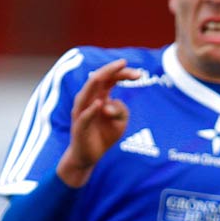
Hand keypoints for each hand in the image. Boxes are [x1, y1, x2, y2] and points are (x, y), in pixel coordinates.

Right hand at [56, 59, 140, 187]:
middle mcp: (88, 100)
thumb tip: (110, 104)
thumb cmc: (104, 136)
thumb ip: (122, 111)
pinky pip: (84, 116)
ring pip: (87, 92)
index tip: (139, 74)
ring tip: (111, 73)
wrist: (88, 157)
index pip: (109, 78)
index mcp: (98, 96)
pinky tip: (100, 104)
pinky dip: (91, 110)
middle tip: (125, 64)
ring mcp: (82, 112)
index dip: (122, 73)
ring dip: (99, 81)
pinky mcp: (79, 127)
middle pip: (97, 79)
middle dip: (112, 70)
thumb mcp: (120, 123)